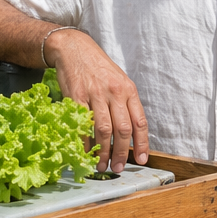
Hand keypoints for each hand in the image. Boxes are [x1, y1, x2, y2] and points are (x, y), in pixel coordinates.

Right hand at [47, 29, 149, 171]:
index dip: (142, 143)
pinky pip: (82, 124)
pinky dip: (84, 141)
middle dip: (121, 153)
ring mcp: (95, 95)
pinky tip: (85, 152)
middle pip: (122, 129)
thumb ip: (126, 104)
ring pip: (103, 129)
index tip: (141, 159)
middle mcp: (115, 93)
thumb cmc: (99, 69)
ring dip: (103, 151)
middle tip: (119, 168)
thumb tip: (131, 133)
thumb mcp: (119, 82)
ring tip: (101, 165)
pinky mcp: (76, 97)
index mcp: (129, 90)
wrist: (75, 49)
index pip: (140, 122)